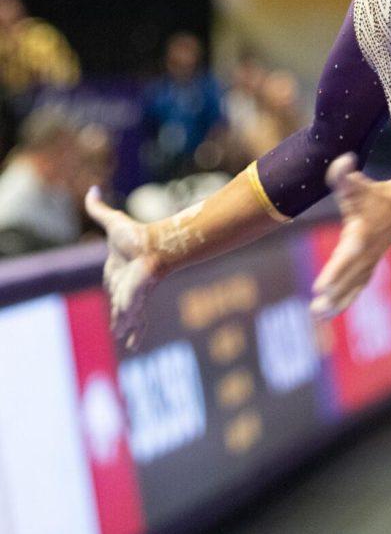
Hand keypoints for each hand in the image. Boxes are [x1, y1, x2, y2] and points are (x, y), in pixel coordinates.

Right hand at [85, 186, 159, 350]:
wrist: (154, 246)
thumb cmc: (135, 235)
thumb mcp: (112, 221)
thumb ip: (98, 208)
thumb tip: (92, 189)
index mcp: (116, 269)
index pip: (113, 283)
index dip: (115, 290)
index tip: (118, 298)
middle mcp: (124, 284)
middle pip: (119, 304)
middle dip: (120, 316)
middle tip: (119, 328)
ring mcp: (131, 295)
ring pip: (127, 316)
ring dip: (127, 328)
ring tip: (126, 341)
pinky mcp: (138, 304)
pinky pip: (136, 320)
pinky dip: (135, 331)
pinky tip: (134, 344)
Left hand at [310, 153, 390, 319]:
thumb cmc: (374, 195)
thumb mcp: (356, 183)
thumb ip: (343, 174)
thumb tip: (343, 160)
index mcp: (361, 234)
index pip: (347, 256)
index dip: (335, 272)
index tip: (320, 287)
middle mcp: (366, 253)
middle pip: (349, 277)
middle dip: (335, 293)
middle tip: (317, 308)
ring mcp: (369, 263)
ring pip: (353, 287)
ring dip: (337, 302)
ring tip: (318, 315)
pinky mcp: (367, 268)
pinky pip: (356, 288)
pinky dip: (344, 300)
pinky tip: (327, 312)